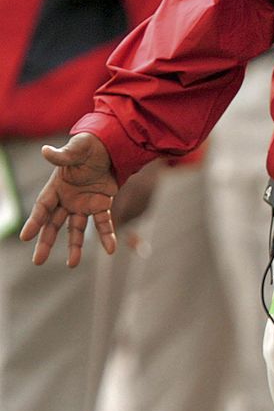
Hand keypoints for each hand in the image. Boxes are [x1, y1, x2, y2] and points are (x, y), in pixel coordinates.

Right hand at [18, 133, 117, 266]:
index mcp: (56, 186)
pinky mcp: (101, 204)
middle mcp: (67, 199)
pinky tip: (110, 249)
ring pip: (75, 229)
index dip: (34, 221)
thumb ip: (62, 154)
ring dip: (74, 246)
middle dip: (45, 241)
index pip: (42, 207)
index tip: (25, 237)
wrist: (109, 146)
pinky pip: (103, 223)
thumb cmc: (88, 146)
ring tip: (72, 264)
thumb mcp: (76, 149)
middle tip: (38, 260)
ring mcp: (83, 203)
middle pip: (53, 224)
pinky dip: (107, 235)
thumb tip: (45, 151)